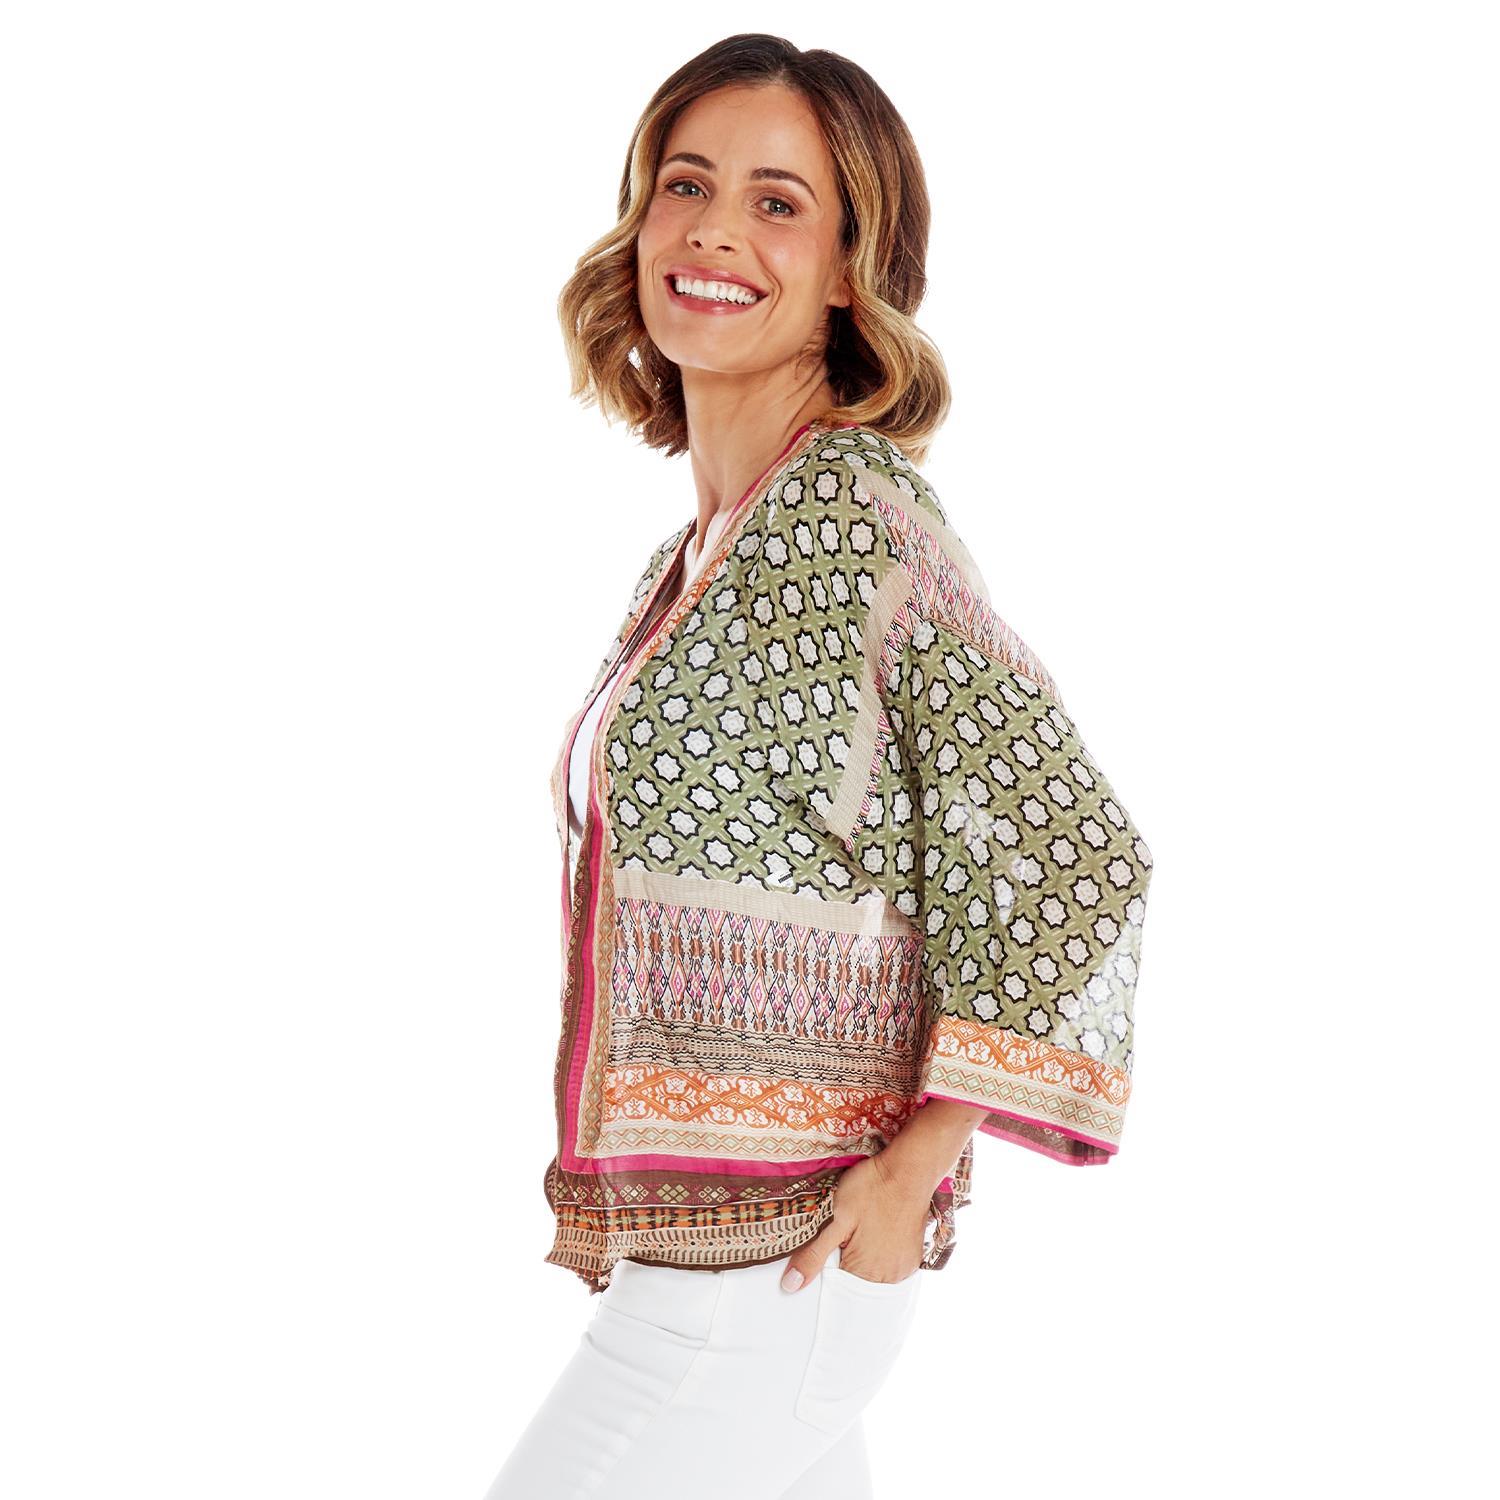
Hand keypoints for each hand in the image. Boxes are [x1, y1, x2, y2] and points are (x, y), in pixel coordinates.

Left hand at [779, 1153, 929, 1291]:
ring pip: (874, 1274)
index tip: (827, 1243)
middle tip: (846, 1232)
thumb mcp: (834, 1218)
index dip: (826, 1265)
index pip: (835, 1286)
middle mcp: (889, 1277)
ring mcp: (904, 1267)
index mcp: (864, 1272)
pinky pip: (891, 1265)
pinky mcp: (914, 1255)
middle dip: (845, 1262)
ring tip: (862, 1229)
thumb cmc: (871, 1189)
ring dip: (863, 1258)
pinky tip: (877, 1232)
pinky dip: (881, 1254)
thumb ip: (813, 1255)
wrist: (908, 1170)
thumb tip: (790, 1285)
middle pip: (855, 1282)